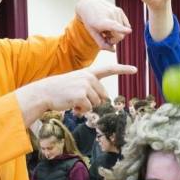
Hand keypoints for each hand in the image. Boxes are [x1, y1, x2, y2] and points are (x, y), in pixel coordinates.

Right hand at [15, 64, 136, 125]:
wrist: (45, 92)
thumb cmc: (61, 90)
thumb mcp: (77, 84)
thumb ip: (91, 88)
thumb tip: (104, 100)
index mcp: (89, 73)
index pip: (109, 69)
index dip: (123, 69)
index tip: (135, 69)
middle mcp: (89, 77)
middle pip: (103, 96)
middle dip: (93, 102)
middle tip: (78, 100)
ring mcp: (85, 86)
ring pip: (96, 104)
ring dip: (86, 107)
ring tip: (73, 101)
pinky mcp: (81, 95)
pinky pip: (88, 109)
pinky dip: (81, 111)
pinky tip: (72, 106)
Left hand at [75, 0, 131, 50]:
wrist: (89, 5)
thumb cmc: (90, 21)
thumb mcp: (93, 34)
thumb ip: (102, 44)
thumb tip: (114, 50)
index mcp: (102, 22)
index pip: (113, 26)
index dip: (121, 29)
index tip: (129, 31)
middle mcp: (111, 15)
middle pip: (120, 36)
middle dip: (114, 40)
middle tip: (105, 37)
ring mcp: (116, 11)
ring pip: (123, 32)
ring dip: (116, 33)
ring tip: (106, 29)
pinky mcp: (120, 10)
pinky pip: (126, 25)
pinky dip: (120, 28)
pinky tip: (112, 25)